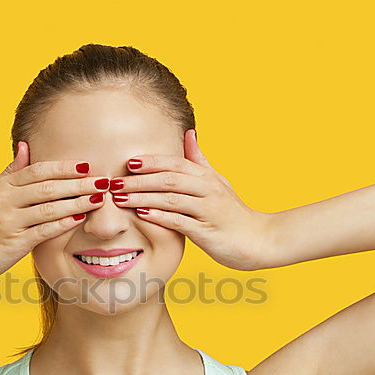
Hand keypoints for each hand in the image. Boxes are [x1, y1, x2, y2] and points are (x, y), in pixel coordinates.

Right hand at [0, 142, 107, 283]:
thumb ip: (12, 171)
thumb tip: (25, 145)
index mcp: (3, 185)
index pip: (38, 170)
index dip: (64, 168)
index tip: (87, 166)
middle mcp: (5, 199)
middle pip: (48, 186)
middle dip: (79, 183)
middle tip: (103, 181)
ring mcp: (9, 221)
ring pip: (49, 207)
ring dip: (77, 202)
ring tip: (99, 198)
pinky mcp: (14, 242)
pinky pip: (44, 230)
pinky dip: (64, 223)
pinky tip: (80, 218)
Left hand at [111, 129, 270, 270]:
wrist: (260, 240)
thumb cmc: (234, 213)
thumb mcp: (218, 182)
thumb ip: (200, 160)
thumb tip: (189, 133)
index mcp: (207, 177)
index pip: (176, 163)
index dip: (152, 161)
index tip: (128, 162)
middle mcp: (208, 190)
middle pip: (169, 178)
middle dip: (140, 179)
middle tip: (115, 182)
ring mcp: (208, 210)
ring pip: (171, 198)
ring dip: (143, 196)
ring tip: (121, 197)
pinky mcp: (207, 232)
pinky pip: (179, 221)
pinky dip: (159, 216)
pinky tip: (142, 214)